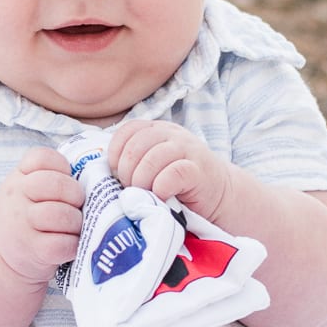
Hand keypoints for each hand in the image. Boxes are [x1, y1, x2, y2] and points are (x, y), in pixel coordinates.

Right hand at [0, 148, 83, 287]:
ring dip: (77, 222)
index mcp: (17, 178)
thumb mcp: (26, 193)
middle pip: (56, 184)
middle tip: (77, 206)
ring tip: (74, 228)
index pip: (42, 158)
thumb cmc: (26, 221)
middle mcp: (14, 197)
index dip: (62, 167)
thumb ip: (49, 178)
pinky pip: (63, 243)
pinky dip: (73, 245)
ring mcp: (21, 225)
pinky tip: (69, 245)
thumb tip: (93, 176)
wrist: (2, 261)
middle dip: (75, 195)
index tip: (66, 180)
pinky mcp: (32, 250)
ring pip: (62, 214)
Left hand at [108, 120, 231, 217]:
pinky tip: (162, 197)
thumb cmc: (180, 187)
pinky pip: (172, 174)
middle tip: (132, 190)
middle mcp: (172, 135)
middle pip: (135, 146)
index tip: (116, 173)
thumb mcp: (155, 168)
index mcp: (158, 130)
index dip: (116, 153)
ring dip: (142, 182)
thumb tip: (105, 173)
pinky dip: (161, 188)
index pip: (127, 130)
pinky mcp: (199, 170)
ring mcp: (187, 150)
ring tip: (145, 195)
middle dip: (126, 172)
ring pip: (152, 159)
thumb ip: (135, 163)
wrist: (222, 197)